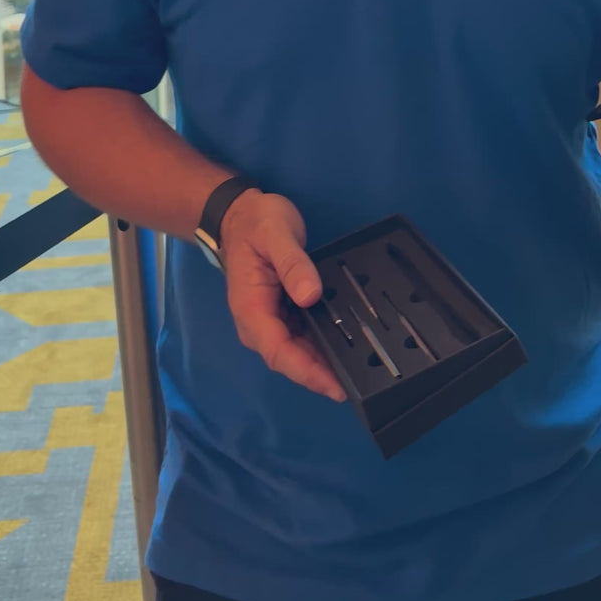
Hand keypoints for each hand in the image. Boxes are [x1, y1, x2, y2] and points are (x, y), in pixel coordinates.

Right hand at [220, 189, 346, 402]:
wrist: (241, 214)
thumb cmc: (256, 223)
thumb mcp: (275, 234)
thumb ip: (293, 264)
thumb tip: (310, 295)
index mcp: (251, 308)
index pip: (279, 352)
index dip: (308, 372)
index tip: (336, 386)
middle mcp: (258, 322)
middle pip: (289, 359)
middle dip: (321, 374)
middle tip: (360, 380)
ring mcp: (270, 320)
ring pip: (297, 352)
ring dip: (323, 363)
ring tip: (359, 368)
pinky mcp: (281, 314)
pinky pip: (302, 337)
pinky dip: (322, 345)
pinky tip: (345, 346)